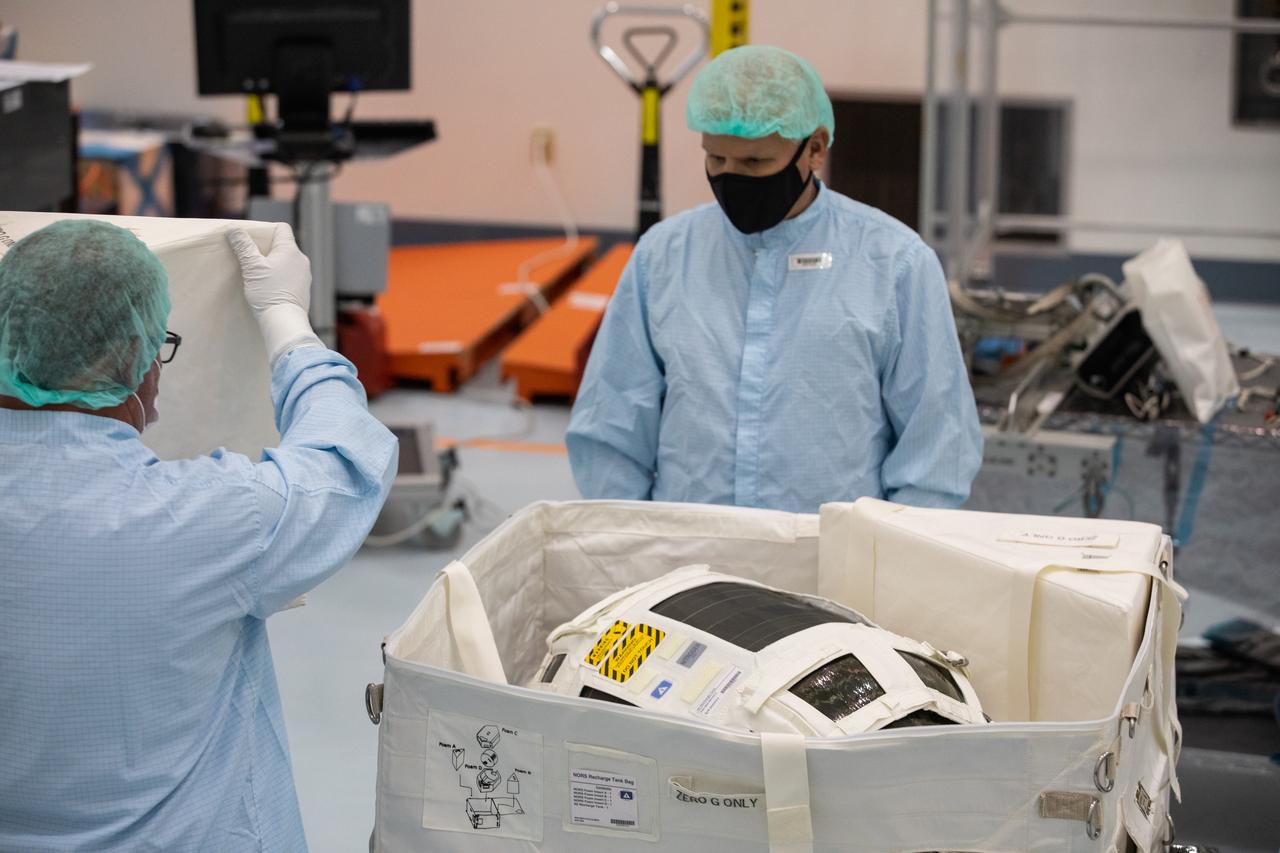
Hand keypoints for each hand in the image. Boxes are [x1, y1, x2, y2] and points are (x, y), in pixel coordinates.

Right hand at [226, 224, 321, 365]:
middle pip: (283, 245)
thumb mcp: (252, 267)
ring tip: (257, 272)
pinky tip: (268, 285)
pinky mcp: (302, 289)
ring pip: (286, 261)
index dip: (266, 229)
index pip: (282, 228)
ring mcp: (304, 275)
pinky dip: (279, 276)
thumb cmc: (268, 293)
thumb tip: (234, 229)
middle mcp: (301, 260)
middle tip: (250, 256)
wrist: (284, 321)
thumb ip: (243, 246)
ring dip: (272, 263)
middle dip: (266, 248)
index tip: (252, 238)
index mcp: (291, 250)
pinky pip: (290, 275)